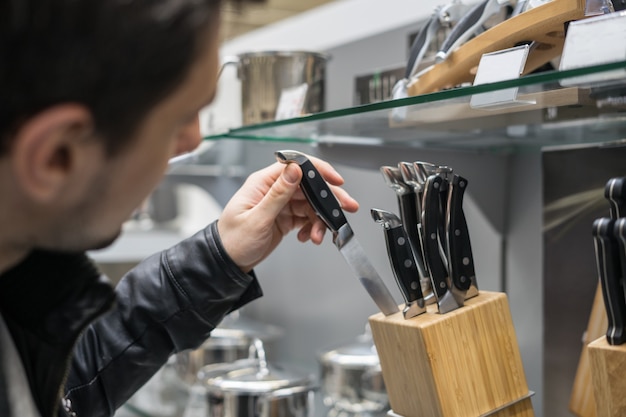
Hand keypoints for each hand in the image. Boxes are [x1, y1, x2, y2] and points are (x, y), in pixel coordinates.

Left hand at [217, 154, 358, 271]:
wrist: (227, 262)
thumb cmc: (232, 240)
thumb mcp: (257, 219)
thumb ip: (278, 194)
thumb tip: (294, 170)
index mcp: (263, 183)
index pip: (295, 166)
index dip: (318, 171)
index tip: (335, 180)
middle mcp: (273, 190)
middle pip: (309, 186)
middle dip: (328, 198)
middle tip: (346, 207)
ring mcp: (280, 204)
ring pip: (311, 204)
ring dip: (320, 219)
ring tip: (319, 235)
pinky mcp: (285, 217)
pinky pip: (306, 217)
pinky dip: (312, 227)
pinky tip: (309, 237)